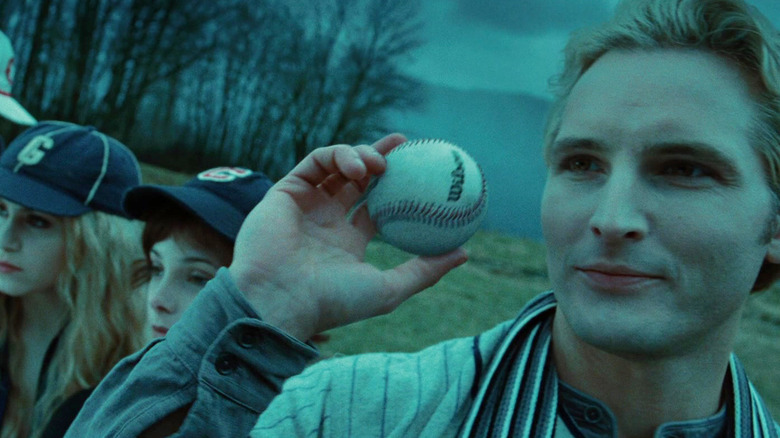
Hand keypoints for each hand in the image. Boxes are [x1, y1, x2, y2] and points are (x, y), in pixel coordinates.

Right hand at [229, 134, 467, 340]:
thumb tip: (464, 252)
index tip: (423, 172)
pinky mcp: (284, 191)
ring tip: (381, 164)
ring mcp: (304, 205)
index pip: (374, 206)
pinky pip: (314, 162)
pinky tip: (359, 166)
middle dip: (380, 158)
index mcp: (346, 243)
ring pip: (335, 166)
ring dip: (361, 156)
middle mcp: (324, 221)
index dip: (397, 188)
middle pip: (355, 180)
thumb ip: (424, 270)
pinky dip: (338, 156)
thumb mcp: (390, 289)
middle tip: (406, 145)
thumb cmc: (333, 301)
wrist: (281, 300)